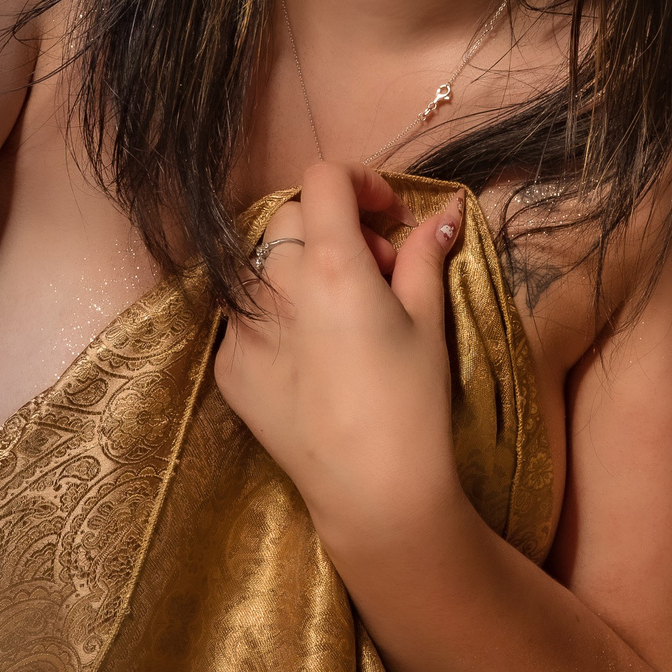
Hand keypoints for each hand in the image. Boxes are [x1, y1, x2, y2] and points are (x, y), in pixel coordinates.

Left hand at [213, 163, 466, 552]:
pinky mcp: (228, 367)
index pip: (323, 180)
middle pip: (292, 219)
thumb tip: (443, 211)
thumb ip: (425, 254)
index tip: (386, 215)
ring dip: (300, 269)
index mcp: (329, 263)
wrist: (373, 492)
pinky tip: (314, 356)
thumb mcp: (428, 320)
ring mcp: (242, 329)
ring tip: (340, 315)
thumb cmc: (412, 402)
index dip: (358, 183)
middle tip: (377, 273)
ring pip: (263, 267)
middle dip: (334, 229)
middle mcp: (274, 287)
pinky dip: (278, 316)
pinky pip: (247, 317)